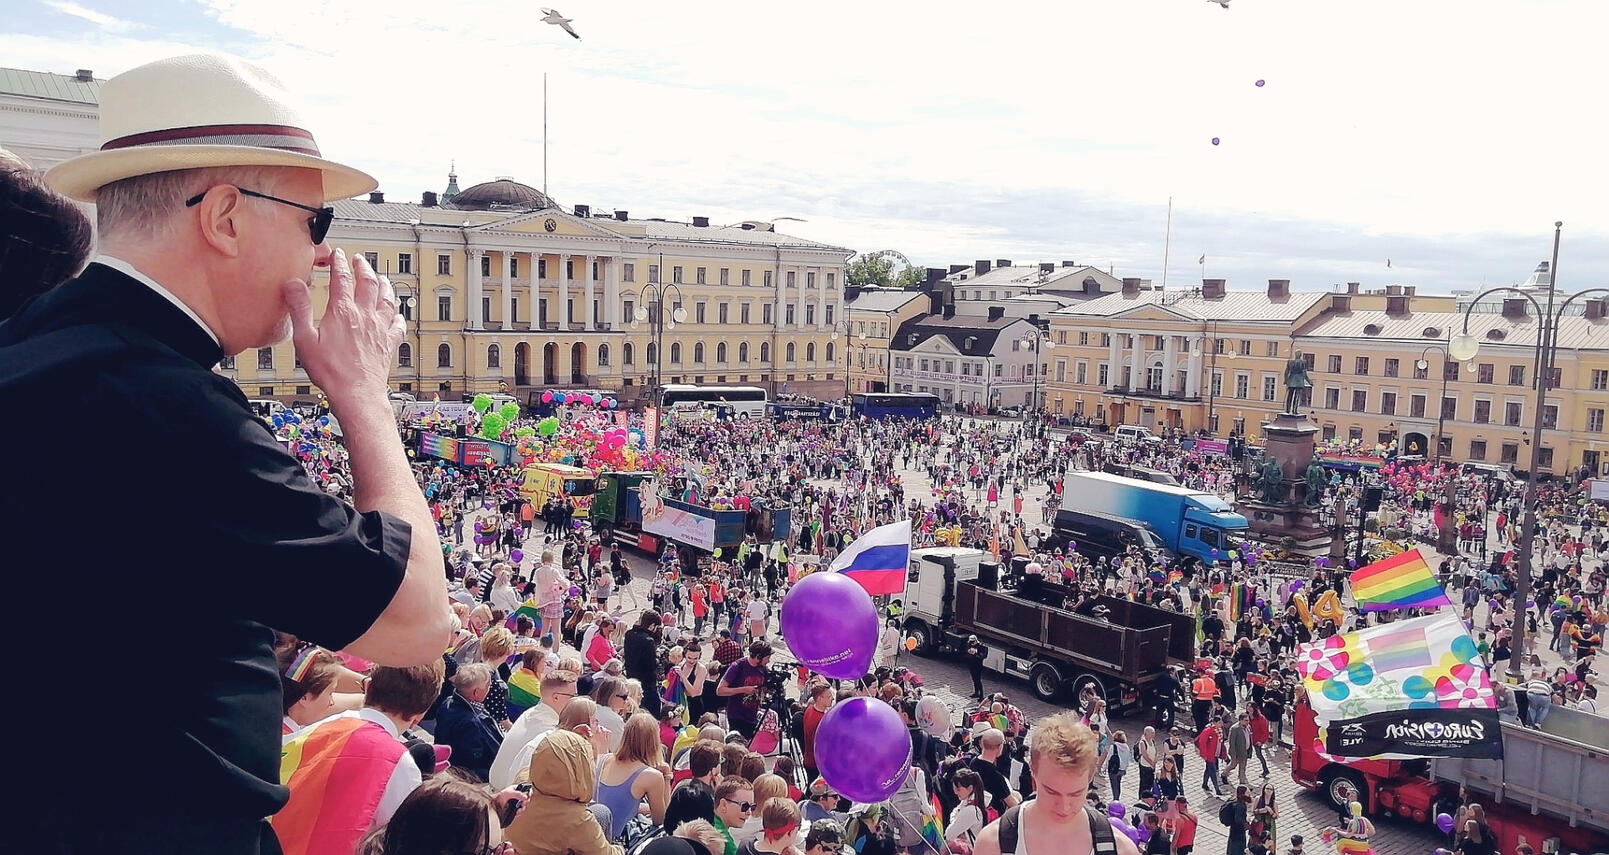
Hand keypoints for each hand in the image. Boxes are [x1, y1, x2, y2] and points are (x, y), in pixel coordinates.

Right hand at [283, 249, 404, 406]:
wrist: (356, 394)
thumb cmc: (331, 372)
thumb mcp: (305, 339)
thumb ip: (299, 309)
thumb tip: (293, 284)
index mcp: (343, 312)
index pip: (342, 278)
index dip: (340, 263)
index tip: (338, 254)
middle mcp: (365, 317)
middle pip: (369, 284)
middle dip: (364, 268)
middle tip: (360, 260)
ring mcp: (379, 330)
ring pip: (387, 300)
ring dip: (385, 286)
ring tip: (382, 279)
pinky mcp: (388, 345)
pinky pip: (398, 326)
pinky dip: (398, 317)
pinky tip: (397, 316)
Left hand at [492, 786, 526, 823]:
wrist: (493, 804)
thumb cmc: (499, 796)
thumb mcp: (508, 793)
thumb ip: (517, 794)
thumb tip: (525, 797)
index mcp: (517, 790)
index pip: (526, 789)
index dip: (529, 792)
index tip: (528, 795)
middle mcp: (518, 797)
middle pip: (526, 799)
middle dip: (525, 802)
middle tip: (523, 803)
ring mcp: (516, 803)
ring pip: (524, 806)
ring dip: (522, 808)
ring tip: (519, 809)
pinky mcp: (514, 809)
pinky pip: (520, 812)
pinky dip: (519, 813)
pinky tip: (517, 812)